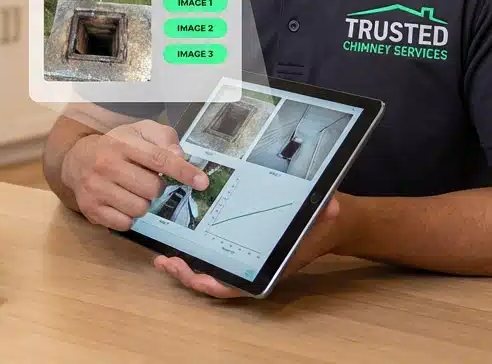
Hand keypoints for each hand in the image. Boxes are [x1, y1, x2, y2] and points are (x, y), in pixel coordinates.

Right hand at [61, 120, 208, 229]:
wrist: (76, 160)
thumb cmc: (116, 146)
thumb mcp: (139, 132)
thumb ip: (163, 138)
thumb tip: (180, 156)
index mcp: (122, 143)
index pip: (159, 158)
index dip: (183, 171)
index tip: (202, 182)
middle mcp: (106, 164)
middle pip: (152, 188)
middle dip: (156, 187)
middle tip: (145, 179)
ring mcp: (96, 188)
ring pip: (140, 208)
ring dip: (143, 203)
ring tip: (132, 191)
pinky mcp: (90, 208)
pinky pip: (125, 223)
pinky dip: (129, 216)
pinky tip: (121, 203)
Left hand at [154, 194, 347, 297]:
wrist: (324, 221)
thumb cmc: (320, 222)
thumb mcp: (324, 216)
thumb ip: (325, 212)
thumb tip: (330, 207)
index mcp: (268, 267)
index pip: (236, 285)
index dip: (214, 286)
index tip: (196, 279)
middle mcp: (251, 268)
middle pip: (213, 281)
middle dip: (187, 276)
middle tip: (166, 262)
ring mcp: (240, 260)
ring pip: (206, 272)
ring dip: (182, 268)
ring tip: (161, 257)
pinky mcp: (233, 248)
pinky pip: (208, 259)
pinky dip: (190, 256)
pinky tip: (173, 245)